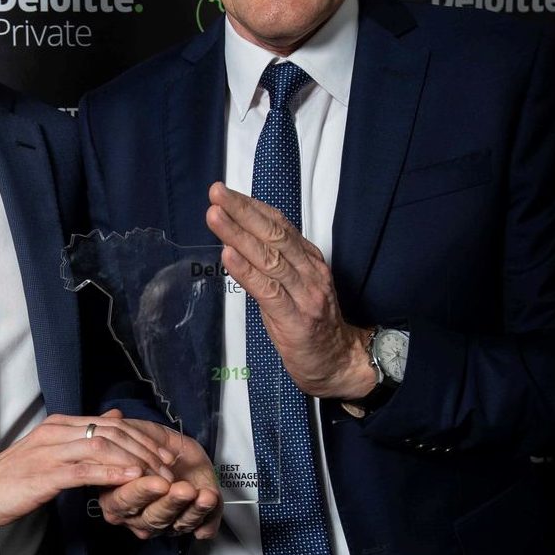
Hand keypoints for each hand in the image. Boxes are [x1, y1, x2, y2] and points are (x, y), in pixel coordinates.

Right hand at [0, 410, 176, 528]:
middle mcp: (57, 430)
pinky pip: (85, 469)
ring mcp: (51, 450)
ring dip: (134, 460)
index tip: (163, 452)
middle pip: (111, 431)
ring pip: (101, 445)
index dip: (140, 436)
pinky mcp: (46, 473)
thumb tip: (116, 416)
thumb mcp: (52, 447)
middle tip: (167, 465)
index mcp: (61, 423)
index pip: (109, 422)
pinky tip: (130, 478)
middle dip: (144, 448)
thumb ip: (83, 433)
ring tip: (156, 473)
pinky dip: (111, 471)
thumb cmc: (17, 474)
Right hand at [97, 419, 220, 539]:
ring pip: (176, 523)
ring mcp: (164, 525)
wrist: (179, 452)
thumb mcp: (134, 433)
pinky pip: (200, 527)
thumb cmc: (153, 445)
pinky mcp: (190, 525)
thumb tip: (113, 417)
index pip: (124, 500)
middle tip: (174, 485)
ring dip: (189, 508)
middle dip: (167, 501)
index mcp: (117, 499)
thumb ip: (119, 431)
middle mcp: (138, 517)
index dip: (138, 490)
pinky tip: (208, 501)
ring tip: (198, 493)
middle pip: (151, 517)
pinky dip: (206, 516)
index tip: (148, 476)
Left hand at [205, 182, 375, 398]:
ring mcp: (304, 294)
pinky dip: (246, 271)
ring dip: (238, 234)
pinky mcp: (295, 319)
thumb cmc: (310, 321)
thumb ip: (274, 261)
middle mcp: (309, 270)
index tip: (227, 191)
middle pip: (273, 234)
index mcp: (309, 258)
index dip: (252, 206)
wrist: (339, 362)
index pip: (279, 224)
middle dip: (242, 211)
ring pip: (269, 257)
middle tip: (216, 192)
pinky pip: (267, 290)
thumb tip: (238, 236)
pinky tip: (228, 255)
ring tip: (214, 216)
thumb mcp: (296, 284)